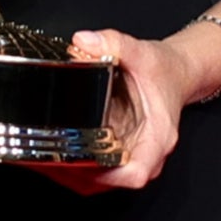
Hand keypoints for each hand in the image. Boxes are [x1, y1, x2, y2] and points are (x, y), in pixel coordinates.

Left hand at [37, 29, 193, 194]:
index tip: (85, 164)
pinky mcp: (118, 151)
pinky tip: (56, 152)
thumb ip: (113, 42)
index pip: (138, 173)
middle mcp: (146, 153)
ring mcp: (131, 155)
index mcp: (158, 136)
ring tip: (46, 156)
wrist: (175, 72)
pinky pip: (97, 168)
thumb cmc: (164, 70)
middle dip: (80, 174)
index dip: (110, 176)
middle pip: (112, 179)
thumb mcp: (142, 51)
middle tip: (50, 158)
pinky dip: (76, 165)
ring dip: (74, 173)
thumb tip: (83, 41)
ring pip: (101, 179)